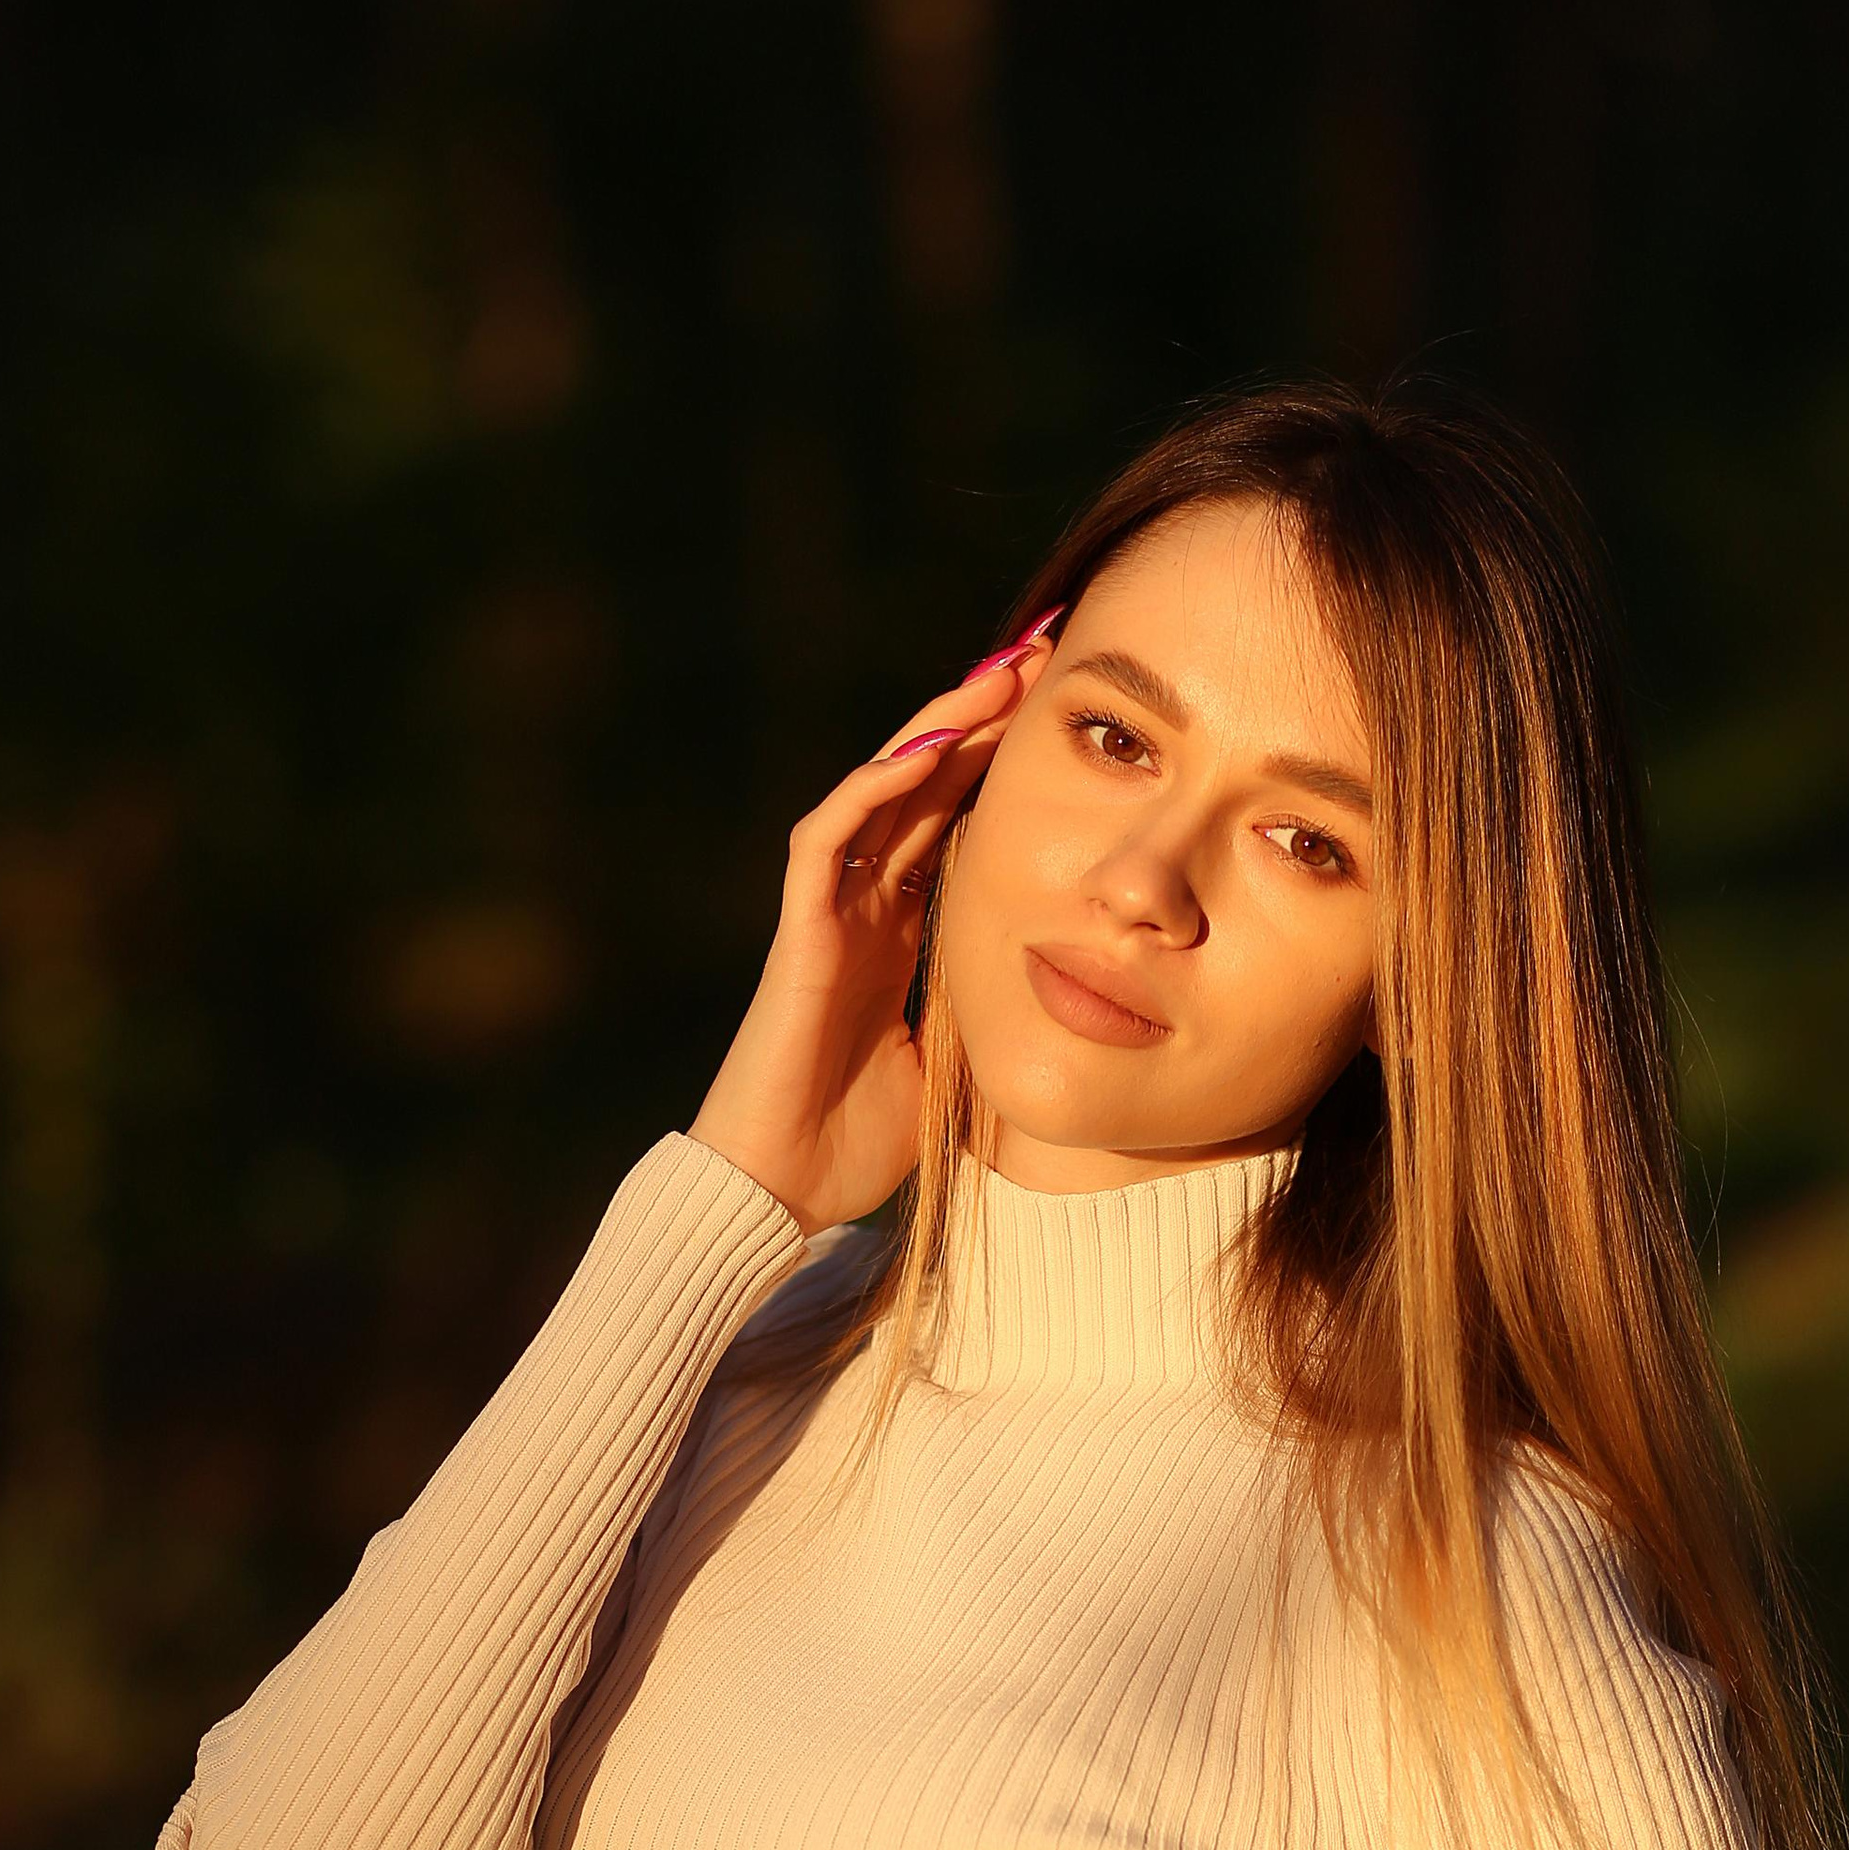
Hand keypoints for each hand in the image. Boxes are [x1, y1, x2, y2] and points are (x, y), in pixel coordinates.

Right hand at [690, 617, 1061, 1233]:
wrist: (778, 1190)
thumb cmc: (855, 1145)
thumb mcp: (954, 1066)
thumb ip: (991, 1016)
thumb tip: (1068, 1004)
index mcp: (899, 935)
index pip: (957, 827)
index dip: (1004, 772)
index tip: (1070, 725)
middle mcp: (863, 907)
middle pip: (926, 789)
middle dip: (982, 722)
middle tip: (1044, 659)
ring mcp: (829, 913)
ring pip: (882, 793)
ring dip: (937, 730)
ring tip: (1000, 675)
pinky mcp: (800, 931)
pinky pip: (830, 839)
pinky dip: (873, 789)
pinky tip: (925, 747)